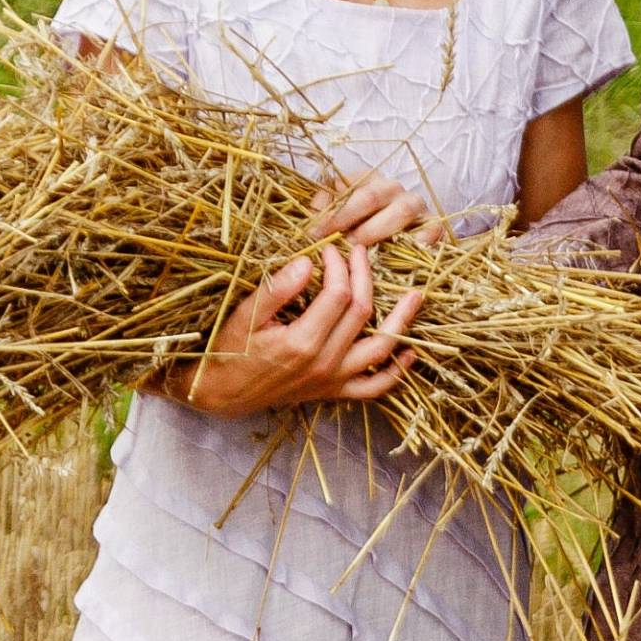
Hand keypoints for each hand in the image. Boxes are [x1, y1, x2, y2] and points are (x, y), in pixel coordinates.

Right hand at [165, 242, 423, 415]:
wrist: (223, 392)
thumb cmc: (230, 349)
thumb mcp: (244, 315)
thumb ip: (277, 289)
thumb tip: (307, 264)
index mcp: (301, 342)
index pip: (338, 294)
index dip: (339, 265)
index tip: (330, 247)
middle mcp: (324, 363)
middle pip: (362, 313)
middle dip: (364, 276)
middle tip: (360, 252)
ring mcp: (333, 380)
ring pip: (379, 349)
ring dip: (401, 322)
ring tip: (417, 296)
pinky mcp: (335, 392)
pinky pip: (375, 387)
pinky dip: (397, 371)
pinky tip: (410, 351)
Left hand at [306, 171, 444, 248]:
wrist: (396, 230)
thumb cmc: (358, 223)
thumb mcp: (336, 210)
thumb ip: (322, 210)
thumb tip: (312, 220)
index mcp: (367, 179)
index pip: (348, 189)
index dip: (333, 212)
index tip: (315, 233)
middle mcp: (391, 187)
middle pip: (373, 196)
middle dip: (352, 220)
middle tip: (339, 242)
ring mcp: (414, 204)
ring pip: (401, 210)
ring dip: (379, 230)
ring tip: (362, 249)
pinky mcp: (432, 223)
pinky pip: (431, 228)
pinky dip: (422, 238)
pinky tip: (408, 249)